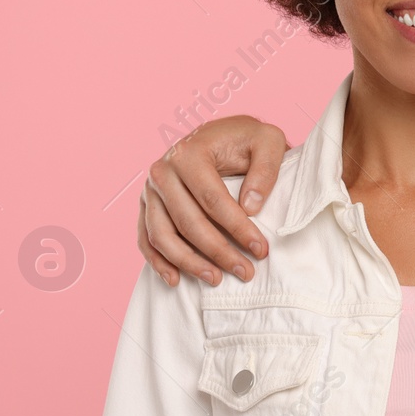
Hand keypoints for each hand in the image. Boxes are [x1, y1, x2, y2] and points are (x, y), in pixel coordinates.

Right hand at [136, 116, 290, 285]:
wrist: (220, 136)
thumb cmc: (247, 139)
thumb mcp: (268, 140)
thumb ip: (265, 169)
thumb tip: (250, 207)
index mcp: (189, 153)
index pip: (213, 200)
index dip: (238, 228)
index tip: (261, 250)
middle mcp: (162, 171)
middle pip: (188, 222)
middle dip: (218, 251)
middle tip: (246, 272)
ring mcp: (150, 190)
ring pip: (162, 235)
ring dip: (188, 263)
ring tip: (216, 279)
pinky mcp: (146, 205)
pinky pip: (146, 238)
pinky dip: (157, 261)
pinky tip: (176, 279)